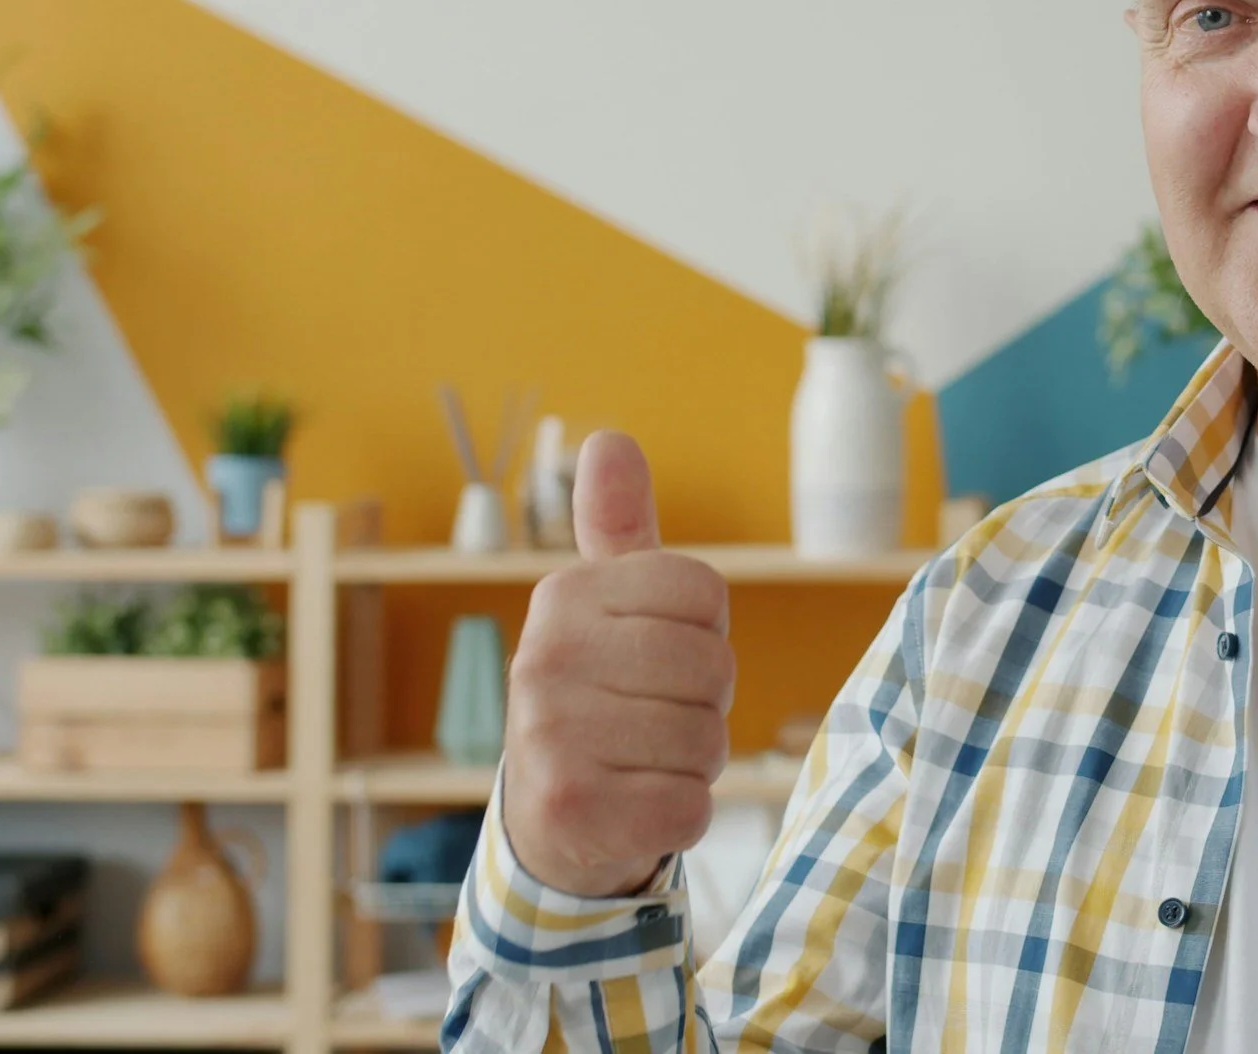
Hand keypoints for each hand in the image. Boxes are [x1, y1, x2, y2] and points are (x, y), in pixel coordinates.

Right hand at [501, 431, 734, 897]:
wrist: (550, 820)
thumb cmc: (603, 698)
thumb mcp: (608, 606)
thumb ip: (617, 527)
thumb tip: (609, 438)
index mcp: (564, 595)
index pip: (704, 591)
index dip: (705, 633)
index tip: (657, 658)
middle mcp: (544, 656)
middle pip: (713, 666)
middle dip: (705, 704)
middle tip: (652, 721)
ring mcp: (551, 734)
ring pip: (707, 739)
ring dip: (695, 763)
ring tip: (642, 763)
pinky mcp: (573, 807)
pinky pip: (691, 806)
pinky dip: (683, 815)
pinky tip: (636, 808)